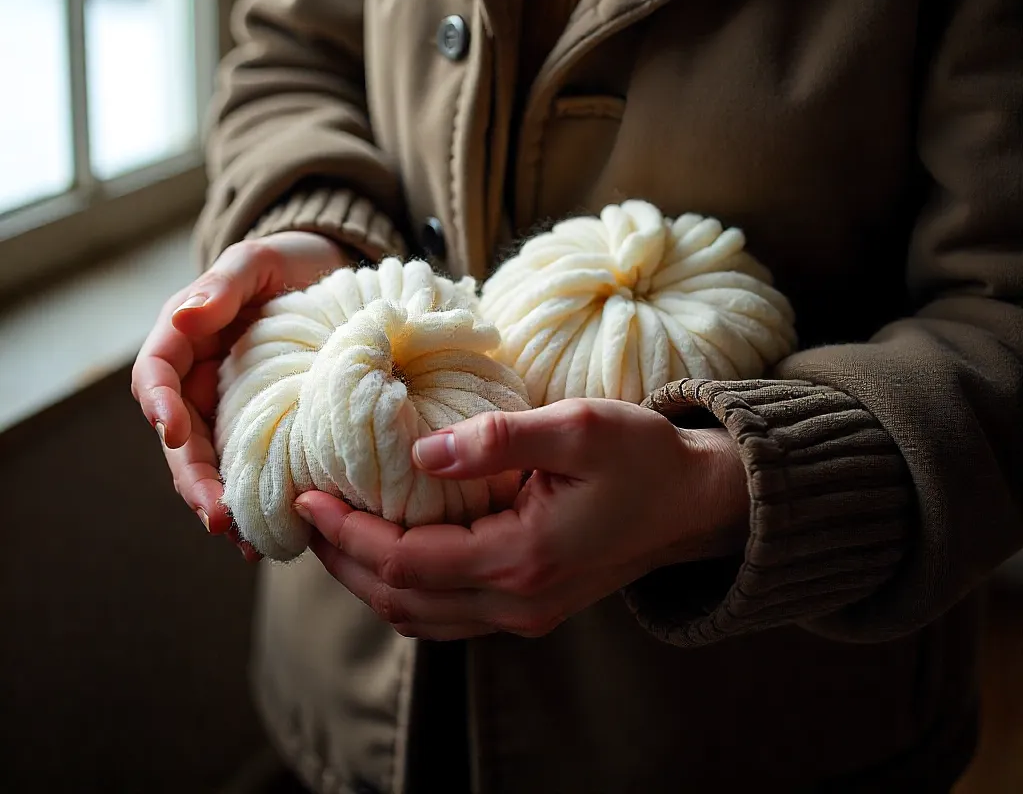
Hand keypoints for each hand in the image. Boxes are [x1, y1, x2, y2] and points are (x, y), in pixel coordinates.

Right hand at [131, 231, 345, 556]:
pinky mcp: (262, 425)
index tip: (173, 433)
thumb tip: (185, 319)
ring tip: (244, 539)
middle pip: (181, 437)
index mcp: (185, 337)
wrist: (328, 275)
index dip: (160, 406)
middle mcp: (199, 378)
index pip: (156, 375)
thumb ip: (223, 287)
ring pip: (212, 462)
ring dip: (222, 501)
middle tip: (218, 515)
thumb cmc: (287, 261)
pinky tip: (269, 533)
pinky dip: (256, 498)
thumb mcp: (256, 261)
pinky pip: (250, 465)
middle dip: (193, 478)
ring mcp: (228, 406)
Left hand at [294, 398, 749, 638]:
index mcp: (522, 561)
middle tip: (306, 513)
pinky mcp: (529, 607)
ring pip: (418, 617)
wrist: (693, 503)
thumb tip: (421, 451)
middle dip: (342, 559)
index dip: (348, 533)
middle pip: (399, 601)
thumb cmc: (642, 458)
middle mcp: (516, 604)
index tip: (308, 495)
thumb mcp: (578, 428)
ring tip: (334, 530)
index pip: (406, 563)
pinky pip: (445, 614)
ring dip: (368, 578)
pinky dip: (404, 587)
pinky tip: (391, 548)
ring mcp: (523, 614)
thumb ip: (498, 440)